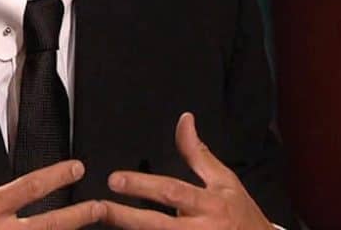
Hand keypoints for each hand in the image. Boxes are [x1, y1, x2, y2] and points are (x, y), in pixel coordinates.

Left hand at [102, 112, 271, 229]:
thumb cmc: (241, 214)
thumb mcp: (224, 181)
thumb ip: (198, 153)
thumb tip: (184, 120)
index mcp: (209, 205)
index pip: (171, 192)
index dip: (142, 186)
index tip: (115, 180)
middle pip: (157, 226)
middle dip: (126, 217)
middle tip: (99, 207)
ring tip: (103, 222)